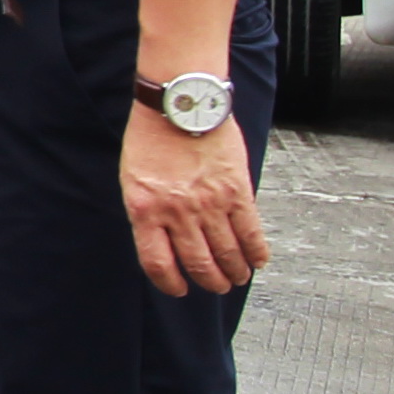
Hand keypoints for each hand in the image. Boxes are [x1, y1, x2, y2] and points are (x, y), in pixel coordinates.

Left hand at [120, 99, 268, 296]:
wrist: (180, 104)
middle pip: (197, 262)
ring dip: (234, 271)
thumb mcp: (135, 179)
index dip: (170, 283)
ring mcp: (209, 203)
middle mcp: (176, 212)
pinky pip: (250, 231)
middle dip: (210, 281)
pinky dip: (256, 251)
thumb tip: (165, 241)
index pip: (157, 263)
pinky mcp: (237, 191)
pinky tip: (258, 261)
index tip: (180, 289)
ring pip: (227, 252)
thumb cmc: (152, 138)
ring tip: (237, 278)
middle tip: (218, 286)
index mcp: (144, 210)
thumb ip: (149, 212)